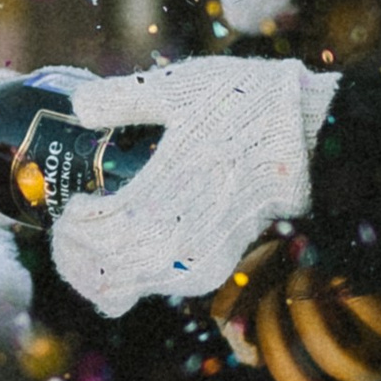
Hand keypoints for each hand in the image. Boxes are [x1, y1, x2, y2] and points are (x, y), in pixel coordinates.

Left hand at [49, 59, 339, 315]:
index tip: (69, 204)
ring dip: (94, 271)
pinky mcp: (212, 270)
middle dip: (72, 254)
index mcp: (160, 196)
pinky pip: (153, 289)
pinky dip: (127, 277)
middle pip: (98, 272)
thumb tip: (77, 104)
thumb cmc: (248, 107)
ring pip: (122, 292)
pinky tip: (123, 251)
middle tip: (68, 228)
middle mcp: (174, 242)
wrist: (313, 138)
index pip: (91, 231)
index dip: (69, 225)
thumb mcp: (181, 88)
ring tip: (87, 243)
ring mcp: (194, 264)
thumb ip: (123, 98)